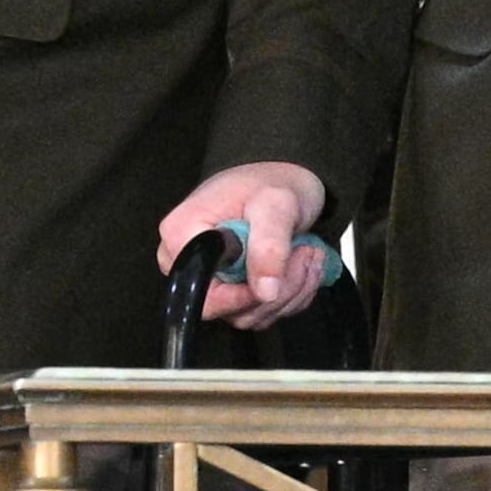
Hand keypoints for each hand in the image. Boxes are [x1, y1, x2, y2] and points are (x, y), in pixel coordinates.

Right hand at [154, 162, 329, 330]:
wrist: (285, 176)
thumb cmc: (272, 181)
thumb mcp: (276, 204)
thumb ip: (269, 245)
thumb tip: (265, 291)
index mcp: (182, 235)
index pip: (200, 291)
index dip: (240, 296)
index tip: (275, 276)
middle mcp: (190, 261)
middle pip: (228, 309)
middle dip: (278, 290)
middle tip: (305, 254)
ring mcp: (213, 279)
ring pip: (251, 314)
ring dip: (291, 290)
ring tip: (307, 252)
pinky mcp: (234, 290)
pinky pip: (264, 312)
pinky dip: (293, 293)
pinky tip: (302, 263)